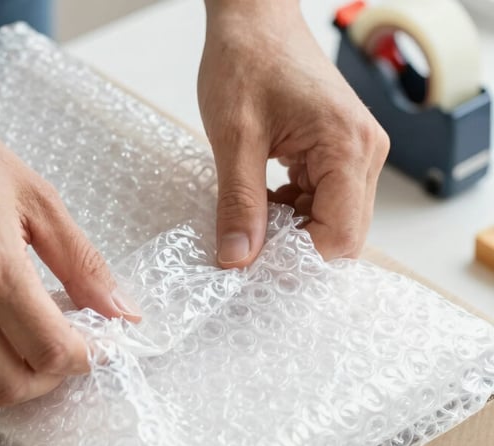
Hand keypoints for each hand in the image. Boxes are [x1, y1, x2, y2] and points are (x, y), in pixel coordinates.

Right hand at [0, 99, 139, 403]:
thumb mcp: (36, 198)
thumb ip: (83, 263)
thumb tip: (123, 313)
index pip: (50, 351)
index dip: (84, 358)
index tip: (92, 345)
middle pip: (9, 387)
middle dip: (46, 379)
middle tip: (56, 349)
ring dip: (3, 373)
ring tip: (14, 335)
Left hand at [198, 0, 389, 266]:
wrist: (254, 20)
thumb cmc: (247, 60)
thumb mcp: (234, 137)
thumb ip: (238, 202)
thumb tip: (237, 258)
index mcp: (348, 147)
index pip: (340, 235)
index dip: (297, 260)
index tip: (254, 269)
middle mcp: (364, 153)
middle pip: (343, 234)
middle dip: (296, 251)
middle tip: (247, 256)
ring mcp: (355, 153)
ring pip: (332, 221)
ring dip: (292, 233)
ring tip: (249, 227)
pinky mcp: (337, 153)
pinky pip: (322, 201)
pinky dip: (291, 214)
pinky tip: (261, 207)